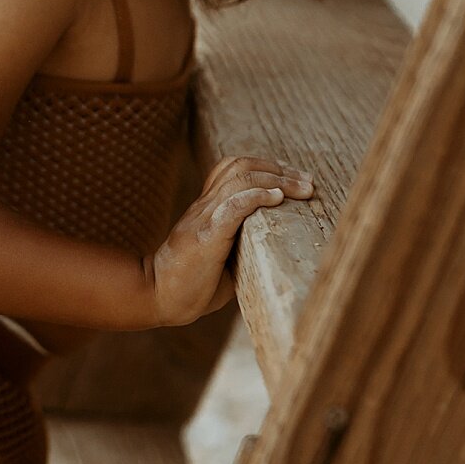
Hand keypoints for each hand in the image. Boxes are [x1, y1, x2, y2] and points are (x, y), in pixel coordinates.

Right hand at [147, 155, 315, 326]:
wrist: (157, 297)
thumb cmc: (190, 286)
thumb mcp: (223, 260)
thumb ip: (242, 247)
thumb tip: (277, 251)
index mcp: (208, 208)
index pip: (234, 168)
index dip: (267, 167)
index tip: (295, 180)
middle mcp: (205, 206)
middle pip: (242, 166)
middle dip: (280, 170)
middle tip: (307, 182)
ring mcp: (204, 218)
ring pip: (241, 179)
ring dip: (278, 180)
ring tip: (302, 188)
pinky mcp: (206, 236)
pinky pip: (233, 205)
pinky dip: (258, 196)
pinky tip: (277, 199)